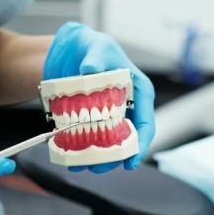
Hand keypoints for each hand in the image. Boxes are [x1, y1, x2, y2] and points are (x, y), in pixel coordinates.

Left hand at [43, 21, 154, 171]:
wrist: (67, 51)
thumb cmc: (90, 46)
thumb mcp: (96, 47)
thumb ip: (96, 57)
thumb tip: (91, 70)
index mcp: (138, 92)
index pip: (146, 123)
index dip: (140, 145)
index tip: (130, 162)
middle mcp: (126, 107)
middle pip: (126, 140)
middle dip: (113, 157)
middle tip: (96, 168)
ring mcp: (108, 116)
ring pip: (107, 143)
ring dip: (95, 157)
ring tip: (79, 164)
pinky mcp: (91, 120)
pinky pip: (89, 138)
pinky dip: (80, 148)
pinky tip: (69, 155)